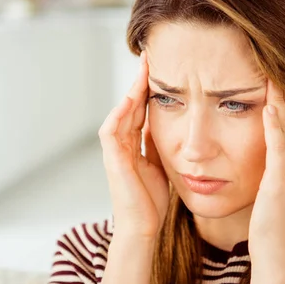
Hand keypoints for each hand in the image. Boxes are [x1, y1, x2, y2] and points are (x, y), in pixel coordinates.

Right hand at [98, 51, 169, 238]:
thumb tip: (173, 127)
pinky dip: (120, 114)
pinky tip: (131, 98)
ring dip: (131, 90)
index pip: (141, 109)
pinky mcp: (112, 159)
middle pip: (131, 104)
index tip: (161, 68)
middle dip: (140, 81)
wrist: (142, 227)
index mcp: (134, 144)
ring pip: (121, 112)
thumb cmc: (152, 201)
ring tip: (143, 69)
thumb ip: (159, 145)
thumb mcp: (161, 165)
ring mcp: (115, 150)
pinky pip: (111, 130)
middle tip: (149, 56)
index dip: (149, 88)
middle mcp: (122, 143)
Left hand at [248, 80, 284, 263]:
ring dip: (283, 99)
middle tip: (279, 61)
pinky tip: (269, 107)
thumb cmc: (279, 223)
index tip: (284, 72)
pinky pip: (280, 149)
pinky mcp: (284, 184)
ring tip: (274, 73)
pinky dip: (276, 127)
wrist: (282, 257)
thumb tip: (273, 141)